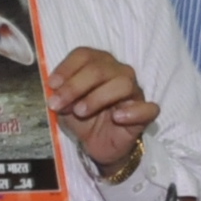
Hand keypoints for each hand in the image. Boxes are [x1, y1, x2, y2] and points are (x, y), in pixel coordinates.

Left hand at [46, 46, 157, 172]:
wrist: (95, 145)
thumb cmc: (82, 118)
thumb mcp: (64, 105)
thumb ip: (60, 94)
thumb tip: (55, 90)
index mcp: (97, 64)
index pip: (84, 55)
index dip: (66, 68)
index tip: (52, 85)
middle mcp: (118, 72)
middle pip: (99, 68)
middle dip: (75, 86)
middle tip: (58, 104)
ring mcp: (134, 92)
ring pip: (123, 83)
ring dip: (98, 97)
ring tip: (80, 112)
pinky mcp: (145, 114)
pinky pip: (149, 108)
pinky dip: (134, 111)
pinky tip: (117, 117)